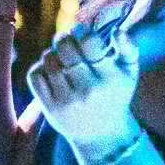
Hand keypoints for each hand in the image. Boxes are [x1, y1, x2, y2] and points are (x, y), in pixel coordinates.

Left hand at [25, 21, 140, 164]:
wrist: (101, 134)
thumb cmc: (115, 93)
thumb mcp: (129, 72)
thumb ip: (128, 47)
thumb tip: (117, 30)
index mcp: (109, 78)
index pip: (89, 43)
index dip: (81, 31)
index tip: (80, 32)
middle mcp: (88, 91)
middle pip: (65, 48)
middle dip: (63, 39)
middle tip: (66, 41)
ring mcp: (67, 101)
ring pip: (48, 60)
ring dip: (52, 54)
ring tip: (60, 59)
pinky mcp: (50, 108)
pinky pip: (35, 75)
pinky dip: (40, 68)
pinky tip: (51, 72)